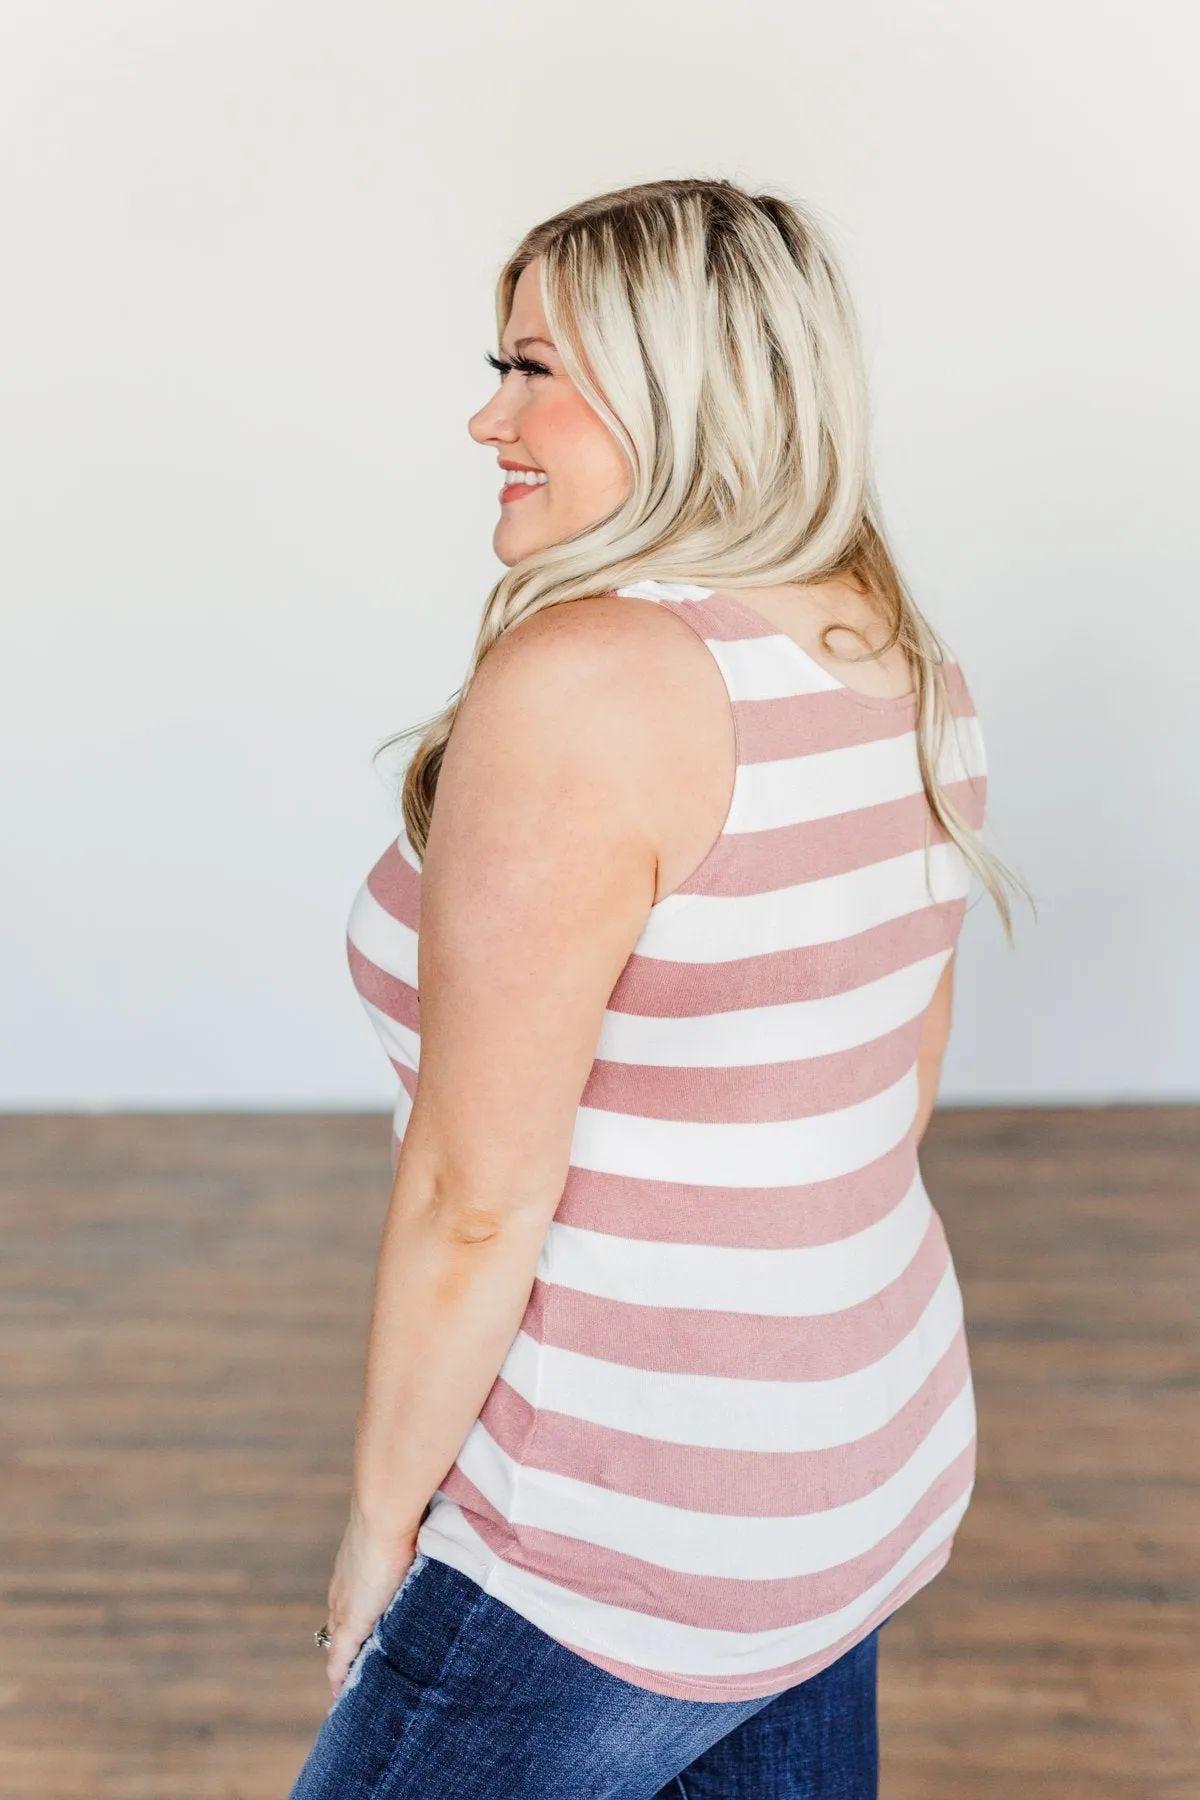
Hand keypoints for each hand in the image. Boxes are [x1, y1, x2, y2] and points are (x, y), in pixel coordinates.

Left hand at [322, 1498, 419, 1700]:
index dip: (352, 1625)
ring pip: (338, 1646)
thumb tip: (431, 1548)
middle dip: (348, 1648)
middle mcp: (343, 1593)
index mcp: (353, 1574)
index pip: (347, 1607)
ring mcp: (344, 1609)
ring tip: (356, 1686)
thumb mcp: (405, 1541)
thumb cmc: (400, 1519)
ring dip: (347, 1663)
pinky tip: (341, 1694)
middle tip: (358, 1670)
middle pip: (338, 1629)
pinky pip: (340, 1659)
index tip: (359, 1639)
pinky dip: (340, 1676)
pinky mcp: (351, 1623)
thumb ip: (412, 1553)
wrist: (385, 1517)